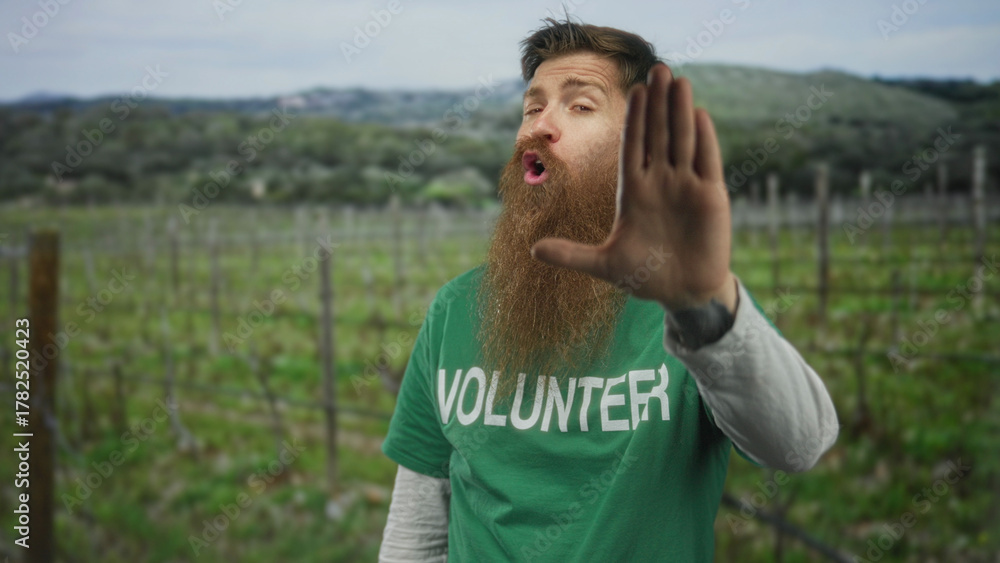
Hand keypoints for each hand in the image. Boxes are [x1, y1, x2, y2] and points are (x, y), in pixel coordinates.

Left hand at [531, 63, 735, 312]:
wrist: (683, 293)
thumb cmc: (645, 276)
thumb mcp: (604, 265)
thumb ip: (572, 255)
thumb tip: (532, 250)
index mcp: (634, 192)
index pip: (633, 147)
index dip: (635, 120)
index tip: (634, 90)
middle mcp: (660, 183)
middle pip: (658, 135)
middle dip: (658, 104)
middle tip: (657, 68)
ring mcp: (685, 187)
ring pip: (682, 141)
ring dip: (681, 112)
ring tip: (679, 80)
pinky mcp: (710, 197)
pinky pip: (706, 162)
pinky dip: (705, 139)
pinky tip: (700, 113)